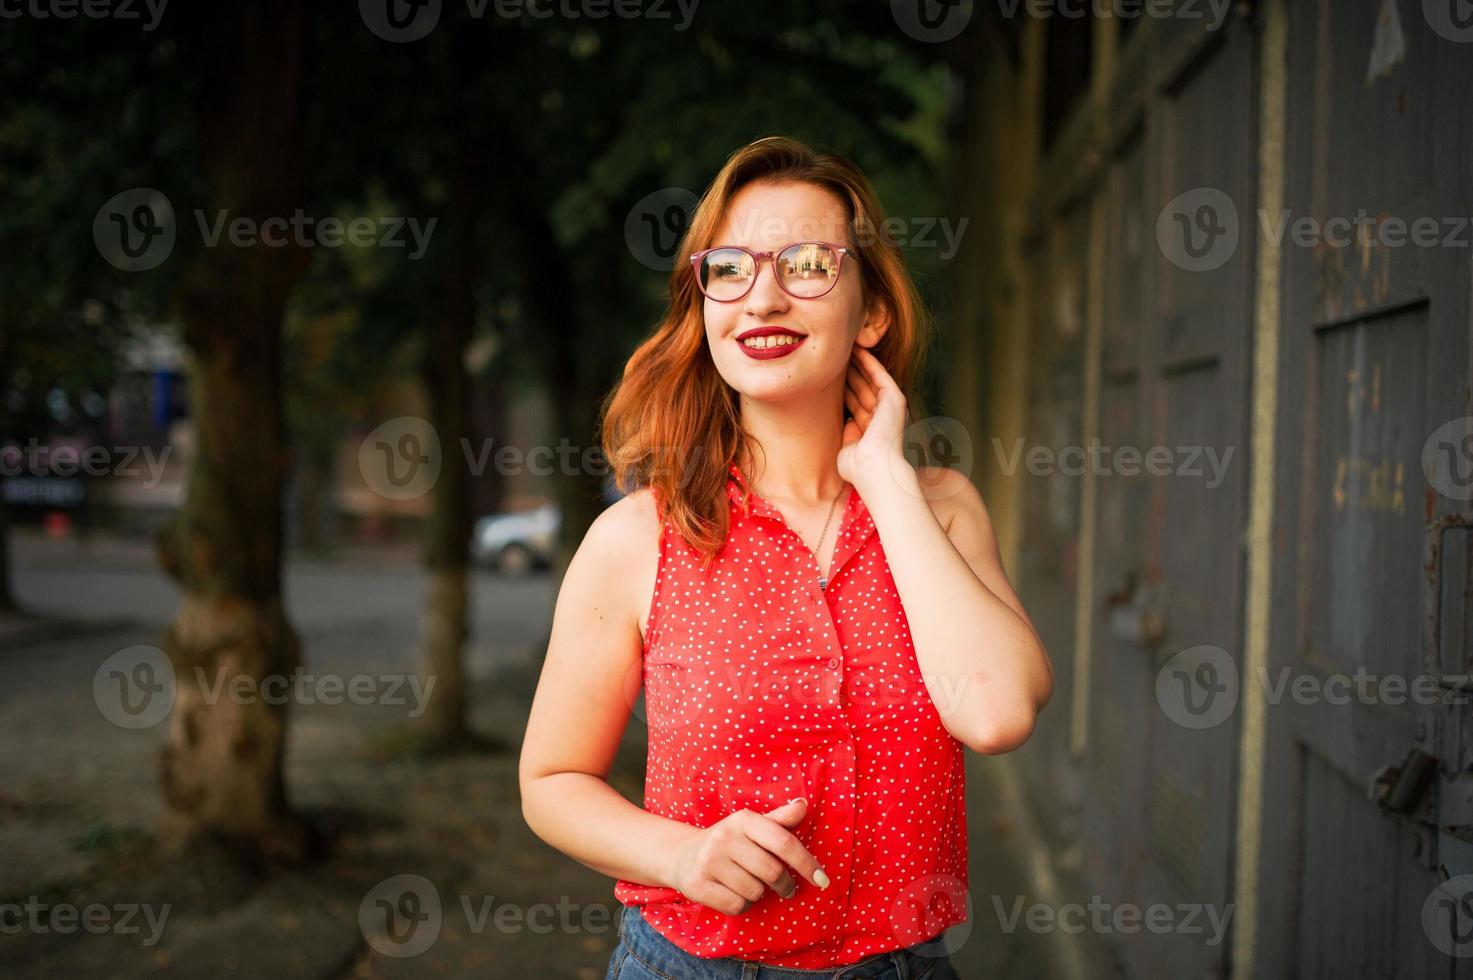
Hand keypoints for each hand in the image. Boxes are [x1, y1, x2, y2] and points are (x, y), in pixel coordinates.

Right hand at [665, 798, 827, 915]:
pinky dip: (742, 905)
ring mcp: (708, 861)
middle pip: (772, 872)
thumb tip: (803, 805)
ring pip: (755, 892)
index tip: (822, 880)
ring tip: (749, 884)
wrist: (683, 855)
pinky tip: (733, 893)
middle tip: (786, 888)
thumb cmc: (730, 841)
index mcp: (743, 819)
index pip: (783, 842)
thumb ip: (780, 819)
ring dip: (759, 894)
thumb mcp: (753, 826)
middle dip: (785, 885)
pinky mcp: (697, 884)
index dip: (806, 863)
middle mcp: (724, 837)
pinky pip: (737, 906)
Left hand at [839, 346, 907, 490]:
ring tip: (843, 346)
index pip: (853, 401)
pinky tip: (858, 350)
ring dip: (857, 362)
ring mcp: (889, 407)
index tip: (825, 372)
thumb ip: (845, 431)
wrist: (873, 470)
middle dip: (847, 370)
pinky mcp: (894, 399)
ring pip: (869, 378)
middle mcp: (881, 416)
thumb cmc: (857, 467)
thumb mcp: (846, 445)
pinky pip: (880, 375)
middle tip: (832, 353)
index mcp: (870, 429)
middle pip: (860, 387)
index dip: (841, 386)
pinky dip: (870, 362)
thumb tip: (842, 417)